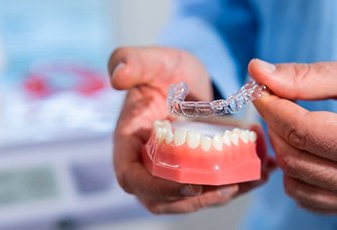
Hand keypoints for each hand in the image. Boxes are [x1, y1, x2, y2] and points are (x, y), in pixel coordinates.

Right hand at [108, 47, 274, 213]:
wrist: (183, 78)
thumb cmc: (163, 70)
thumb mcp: (149, 60)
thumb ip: (129, 62)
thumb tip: (117, 78)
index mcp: (129, 141)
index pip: (131, 177)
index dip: (157, 188)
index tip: (191, 185)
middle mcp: (146, 161)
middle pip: (162, 198)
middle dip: (196, 199)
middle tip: (229, 185)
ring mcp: (169, 168)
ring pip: (188, 198)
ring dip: (219, 195)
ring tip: (251, 178)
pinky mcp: (190, 169)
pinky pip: (207, 187)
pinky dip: (233, 185)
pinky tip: (260, 173)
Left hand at [249, 59, 336, 213]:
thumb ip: (309, 77)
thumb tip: (257, 70)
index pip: (303, 131)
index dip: (272, 108)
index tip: (260, 92)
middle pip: (293, 158)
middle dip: (276, 127)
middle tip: (277, 105)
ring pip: (294, 180)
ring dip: (281, 150)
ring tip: (290, 124)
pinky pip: (304, 197)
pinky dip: (292, 173)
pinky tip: (302, 149)